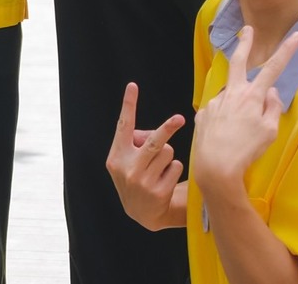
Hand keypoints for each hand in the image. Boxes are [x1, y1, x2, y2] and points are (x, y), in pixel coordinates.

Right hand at [105, 81, 187, 229]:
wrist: (141, 212)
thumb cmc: (135, 176)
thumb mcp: (126, 161)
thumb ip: (136, 143)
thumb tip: (160, 134)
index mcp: (117, 155)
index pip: (123, 126)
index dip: (128, 104)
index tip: (132, 86)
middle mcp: (128, 168)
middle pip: (154, 141)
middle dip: (168, 128)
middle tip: (180, 118)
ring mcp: (143, 181)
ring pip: (168, 152)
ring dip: (168, 156)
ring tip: (159, 168)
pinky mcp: (158, 192)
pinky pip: (175, 167)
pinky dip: (173, 170)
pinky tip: (164, 180)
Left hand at [191, 26, 297, 192]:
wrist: (215, 165)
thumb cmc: (247, 150)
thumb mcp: (269, 131)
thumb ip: (272, 107)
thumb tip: (270, 91)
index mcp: (252, 96)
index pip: (274, 68)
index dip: (286, 51)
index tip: (296, 35)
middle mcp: (232, 93)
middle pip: (238, 62)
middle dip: (245, 44)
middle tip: (247, 30)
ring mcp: (215, 101)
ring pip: (230, 96)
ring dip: (236, 106)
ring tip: (239, 130)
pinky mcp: (203, 113)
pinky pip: (219, 112)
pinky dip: (225, 121)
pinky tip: (226, 137)